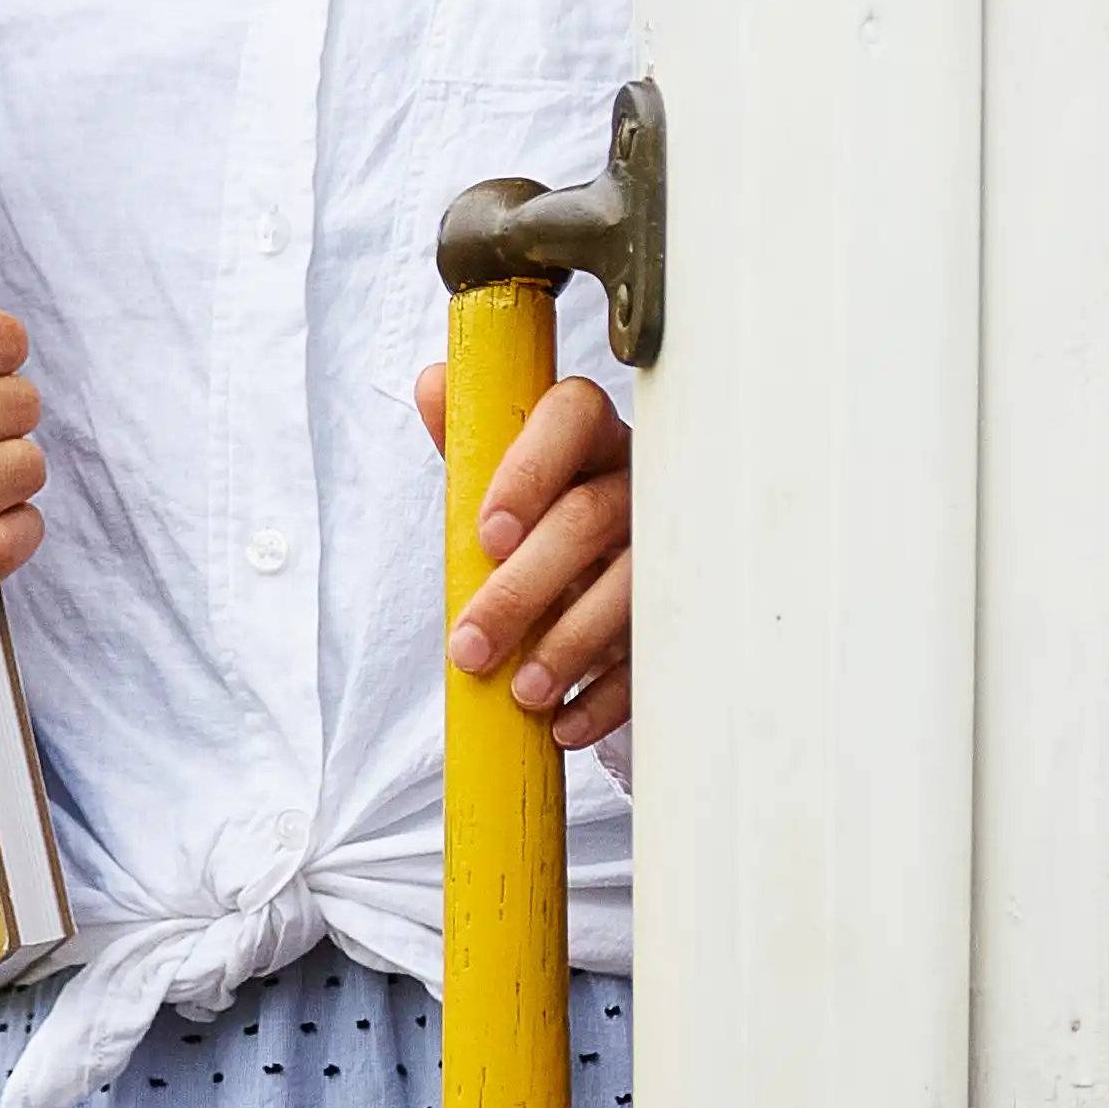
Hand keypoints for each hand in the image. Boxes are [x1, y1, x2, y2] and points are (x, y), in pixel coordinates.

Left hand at [414, 363, 630, 751]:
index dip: (530, 470)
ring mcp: (661, 546)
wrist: (591, 574)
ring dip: (569, 646)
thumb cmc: (539, 512)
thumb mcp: (496, 474)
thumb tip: (435, 385)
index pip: (572, 415)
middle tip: (471, 646)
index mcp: (586, 434)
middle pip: (588, 519)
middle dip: (523, 589)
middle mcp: (633, 481)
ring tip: (521, 691)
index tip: (486, 535)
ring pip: (627, 588)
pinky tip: (564, 722)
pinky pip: (651, 653)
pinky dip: (606, 696)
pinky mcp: (674, 612)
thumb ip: (468, 436)